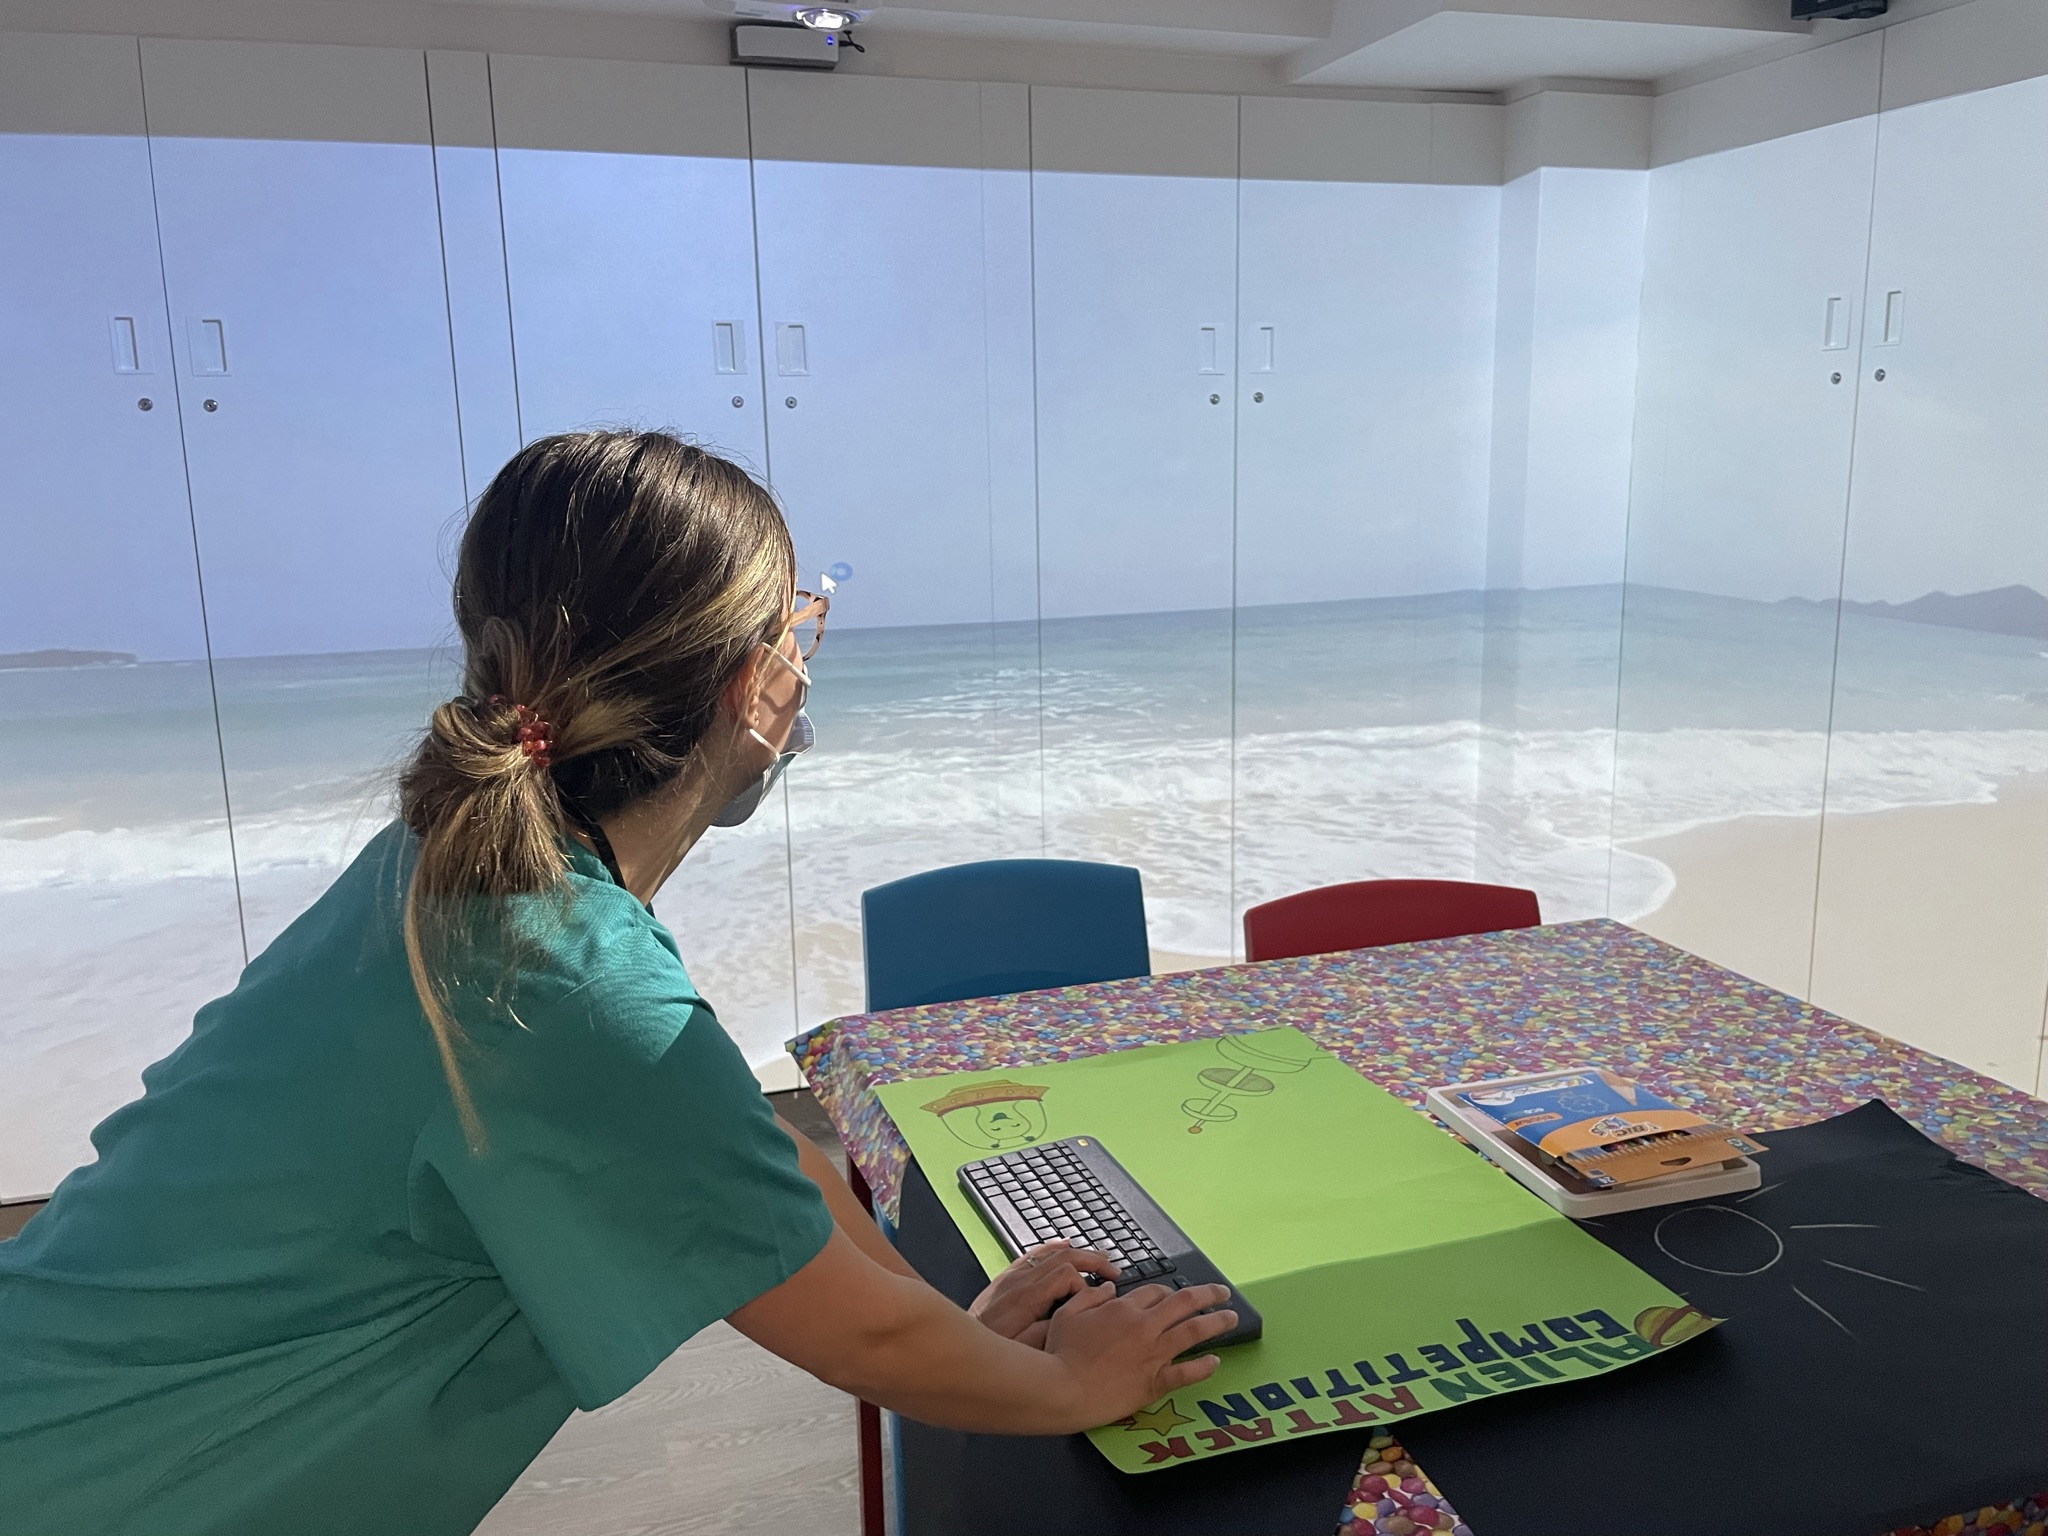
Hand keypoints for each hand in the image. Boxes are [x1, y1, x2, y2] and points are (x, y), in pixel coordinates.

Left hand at [970, 1242, 1120, 1346]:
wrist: (957, 1349)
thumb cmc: (992, 1352)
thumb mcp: (1023, 1350)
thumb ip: (1049, 1333)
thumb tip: (1071, 1317)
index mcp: (1026, 1298)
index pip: (1066, 1275)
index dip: (1088, 1285)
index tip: (1102, 1297)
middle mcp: (1019, 1281)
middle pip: (1062, 1256)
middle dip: (1092, 1260)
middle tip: (1114, 1270)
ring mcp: (1011, 1277)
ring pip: (1049, 1252)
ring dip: (1077, 1251)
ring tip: (1099, 1257)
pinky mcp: (1005, 1279)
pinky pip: (1032, 1254)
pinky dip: (1052, 1247)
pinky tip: (1064, 1245)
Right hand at [1043, 1281, 1237, 1427]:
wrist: (1064, 1389)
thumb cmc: (1060, 1353)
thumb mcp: (1068, 1314)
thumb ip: (1090, 1297)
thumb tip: (1108, 1288)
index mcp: (1122, 1309)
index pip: (1154, 1292)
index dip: (1166, 1292)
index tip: (1172, 1296)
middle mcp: (1144, 1327)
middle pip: (1184, 1303)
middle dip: (1208, 1295)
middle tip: (1222, 1293)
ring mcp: (1153, 1354)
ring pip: (1193, 1331)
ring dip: (1216, 1322)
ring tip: (1231, 1318)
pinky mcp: (1156, 1381)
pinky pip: (1187, 1372)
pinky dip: (1204, 1366)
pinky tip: (1215, 1361)